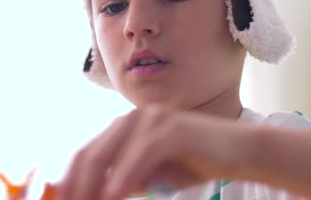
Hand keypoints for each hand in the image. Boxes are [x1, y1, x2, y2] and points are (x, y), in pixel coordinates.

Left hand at [56, 104, 248, 199]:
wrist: (240, 150)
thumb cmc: (196, 162)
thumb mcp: (153, 175)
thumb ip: (126, 180)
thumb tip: (98, 194)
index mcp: (124, 128)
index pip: (87, 155)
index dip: (70, 181)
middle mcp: (132, 119)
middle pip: (90, 154)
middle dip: (75, 186)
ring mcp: (150, 119)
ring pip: (109, 153)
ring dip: (93, 186)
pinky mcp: (170, 128)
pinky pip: (140, 154)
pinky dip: (124, 178)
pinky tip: (114, 196)